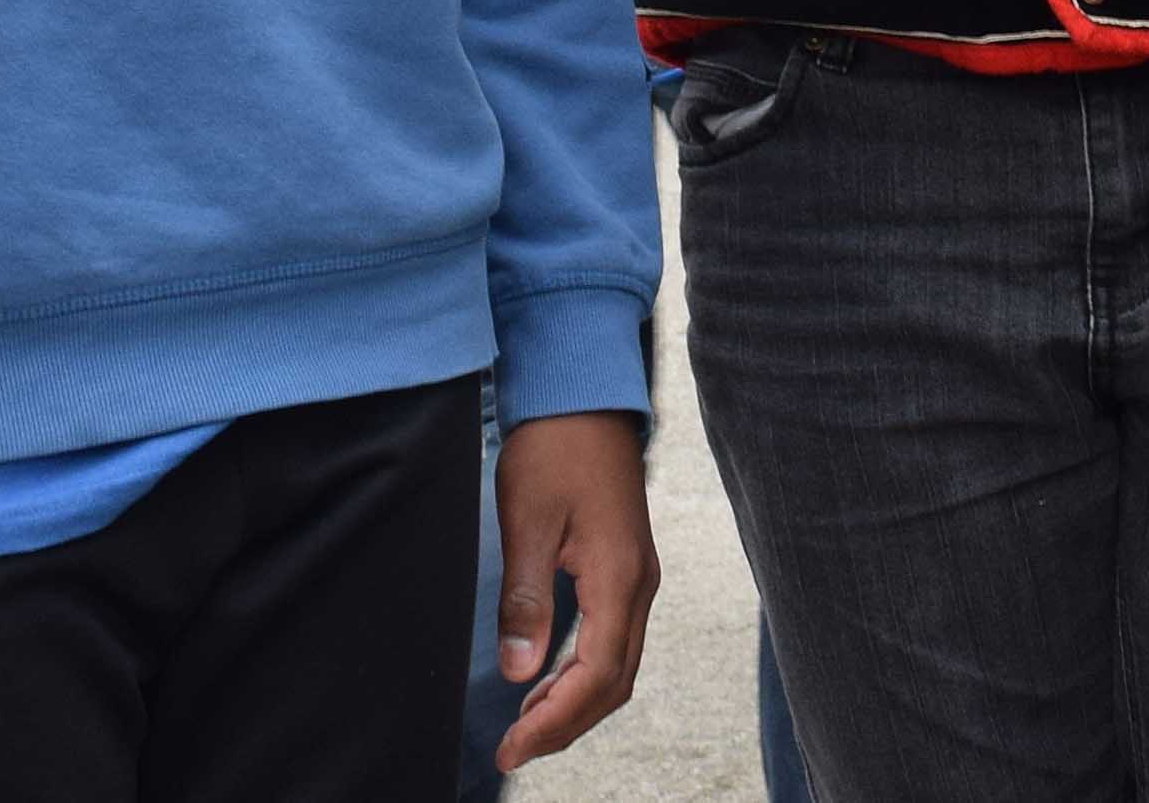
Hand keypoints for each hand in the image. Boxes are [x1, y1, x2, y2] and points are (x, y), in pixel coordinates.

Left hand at [491, 409, 657, 769]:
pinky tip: (546, 680)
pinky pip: (614, 640)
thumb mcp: (527, 525)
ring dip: (574, 703)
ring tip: (524, 726)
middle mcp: (639, 585)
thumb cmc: (554, 451)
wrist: (583, 397)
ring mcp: (637, 577)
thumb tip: (518, 674)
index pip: (595, 676)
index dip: (554, 722)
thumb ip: (525, 601)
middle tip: (511, 751)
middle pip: (614, 682)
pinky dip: (582, 674)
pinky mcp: (625, 568)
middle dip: (566, 724)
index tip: (509, 750)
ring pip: (617, 665)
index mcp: (618, 578)